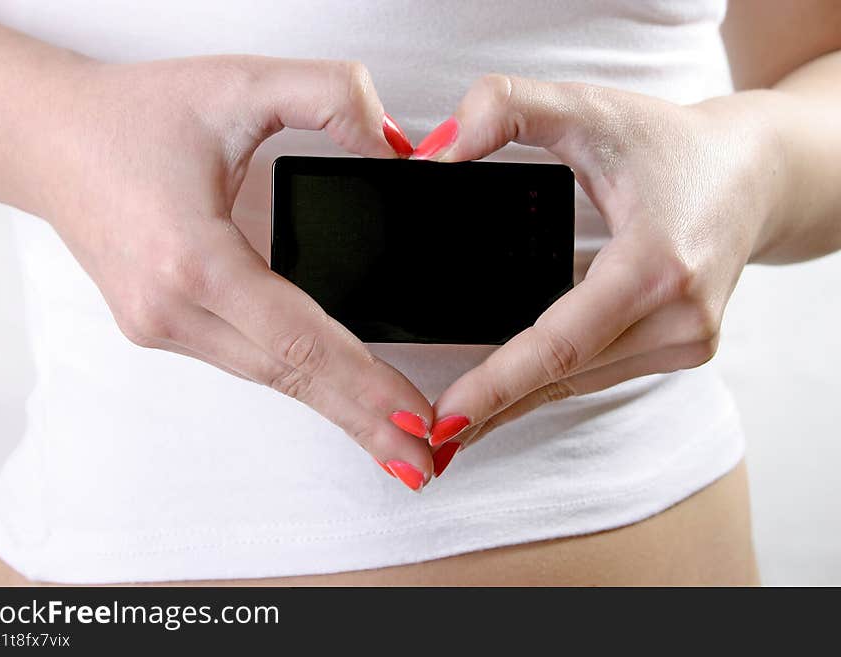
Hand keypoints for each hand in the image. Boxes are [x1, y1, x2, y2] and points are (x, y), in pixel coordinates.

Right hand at [44, 56, 432, 489]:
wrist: (50, 139)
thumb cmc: (133, 114)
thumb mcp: (240, 81)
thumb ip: (331, 96)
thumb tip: (397, 146)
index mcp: (191, 259)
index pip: (300, 338)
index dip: (365, 384)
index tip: (418, 419)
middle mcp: (172, 308)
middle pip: (290, 377)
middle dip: (363, 421)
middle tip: (425, 462)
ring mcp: (161, 327)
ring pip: (268, 378)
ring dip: (334, 409)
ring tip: (392, 441)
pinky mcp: (161, 328)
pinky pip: (246, 363)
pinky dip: (298, 382)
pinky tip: (332, 394)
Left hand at [416, 75, 778, 461]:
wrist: (755, 172)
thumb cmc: (673, 143)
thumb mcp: (591, 107)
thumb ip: (508, 108)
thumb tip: (438, 152)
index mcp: (657, 265)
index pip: (560, 344)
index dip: (497, 386)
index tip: (444, 420)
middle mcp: (680, 317)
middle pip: (565, 376)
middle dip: (492, 409)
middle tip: (427, 439)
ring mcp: (688, 340)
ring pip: (581, 383)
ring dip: (518, 404)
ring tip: (458, 425)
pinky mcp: (685, 347)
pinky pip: (602, 374)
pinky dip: (551, 384)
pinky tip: (511, 396)